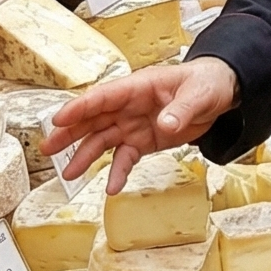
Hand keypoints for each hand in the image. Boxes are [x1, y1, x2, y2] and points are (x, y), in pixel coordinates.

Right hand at [50, 59, 239, 190]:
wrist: (222, 95)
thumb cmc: (206, 83)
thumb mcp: (198, 94)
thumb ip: (181, 110)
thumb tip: (164, 124)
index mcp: (138, 87)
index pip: (103, 96)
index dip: (80, 108)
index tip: (59, 119)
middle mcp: (130, 106)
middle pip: (94, 119)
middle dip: (70, 133)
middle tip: (48, 149)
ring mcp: (134, 124)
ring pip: (103, 140)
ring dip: (85, 156)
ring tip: (68, 174)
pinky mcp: (144, 141)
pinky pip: (125, 157)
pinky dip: (118, 172)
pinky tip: (111, 187)